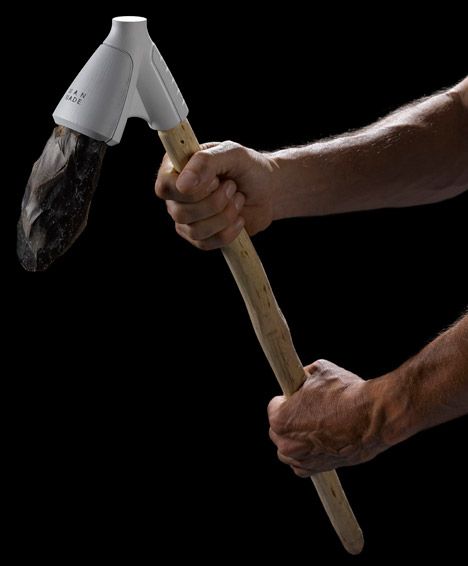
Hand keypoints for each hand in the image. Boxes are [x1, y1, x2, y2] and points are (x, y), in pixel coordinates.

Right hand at [155, 142, 277, 249]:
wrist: (268, 190)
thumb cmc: (248, 168)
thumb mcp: (231, 154)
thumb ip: (206, 162)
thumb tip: (182, 185)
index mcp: (177, 169)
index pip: (164, 187)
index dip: (190, 190)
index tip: (214, 181)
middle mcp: (177, 196)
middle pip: (180, 213)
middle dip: (215, 202)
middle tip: (232, 186)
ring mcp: (187, 219)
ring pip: (195, 231)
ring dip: (225, 215)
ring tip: (238, 199)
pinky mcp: (201, 238)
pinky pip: (207, 244)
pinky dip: (229, 231)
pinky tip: (238, 218)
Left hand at [268, 360, 389, 475]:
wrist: (374, 416)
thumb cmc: (346, 393)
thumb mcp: (319, 371)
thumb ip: (303, 377)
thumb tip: (302, 378)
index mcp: (281, 419)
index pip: (273, 407)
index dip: (286, 399)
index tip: (296, 397)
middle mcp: (287, 444)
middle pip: (278, 431)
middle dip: (289, 421)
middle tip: (306, 411)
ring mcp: (303, 459)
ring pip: (288, 451)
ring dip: (296, 441)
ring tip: (315, 427)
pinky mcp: (319, 469)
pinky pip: (302, 465)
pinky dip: (308, 456)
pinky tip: (319, 443)